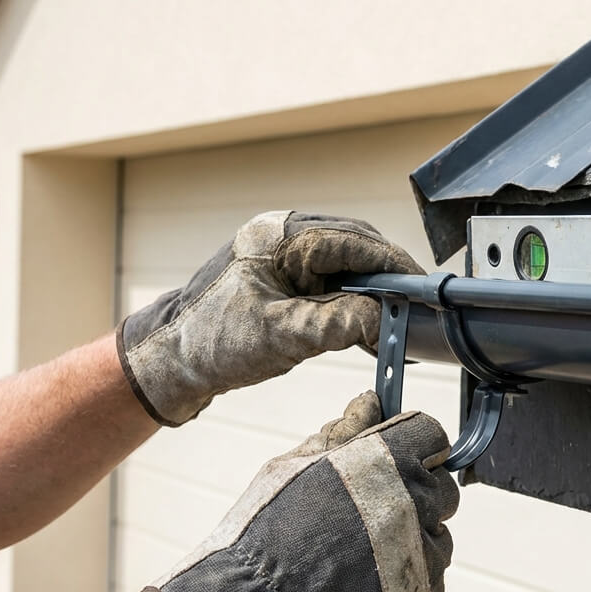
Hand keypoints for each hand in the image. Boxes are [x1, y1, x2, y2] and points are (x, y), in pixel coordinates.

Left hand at [117, 211, 422, 424]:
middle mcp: (282, 233)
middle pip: (354, 246)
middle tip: (415, 310)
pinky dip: (350, 299)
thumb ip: (341, 323)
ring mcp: (280, 250)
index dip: (394, 267)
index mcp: (279, 236)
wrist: (167, 359)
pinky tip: (366, 326)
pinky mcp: (280, 271)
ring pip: (344, 262)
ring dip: (370, 291)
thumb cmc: (214, 343)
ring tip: (394, 323)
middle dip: (387, 278)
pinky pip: (328, 277)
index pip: (355, 242)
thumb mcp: (285, 336)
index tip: (423, 291)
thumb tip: (387, 319)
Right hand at [136, 392, 458, 591]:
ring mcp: (421, 557)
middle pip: (442, 489)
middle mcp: (414, 503)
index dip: (413, 446)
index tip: (396, 459)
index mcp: (388, 460)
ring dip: (412, 544)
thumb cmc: (262, 531)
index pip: (432, 436)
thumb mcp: (295, 464)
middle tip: (370, 514)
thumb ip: (343, 431)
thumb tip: (371, 403)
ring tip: (360, 559)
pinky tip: (365, 590)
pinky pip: (431, 587)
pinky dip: (407, 589)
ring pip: (439, 540)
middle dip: (415, 495)